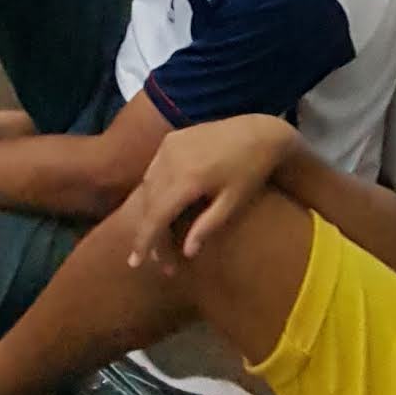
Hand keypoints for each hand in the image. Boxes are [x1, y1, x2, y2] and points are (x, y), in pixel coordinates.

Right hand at [123, 116, 297, 272]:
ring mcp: (167, 148)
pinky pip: (153, 169)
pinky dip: (154, 190)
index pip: (156, 216)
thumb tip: (186, 252)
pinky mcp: (170, 140)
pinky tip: (161, 203)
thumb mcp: (234, 202)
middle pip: (148, 203)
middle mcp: (170, 161)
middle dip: (147, 231)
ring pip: (147, 186)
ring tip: (155, 233)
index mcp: (187, 179)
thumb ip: (207, 226)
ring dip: (148, 211)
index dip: (145, 241)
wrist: (259, 132)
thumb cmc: (252, 172)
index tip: (136, 262)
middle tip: (150, 257)